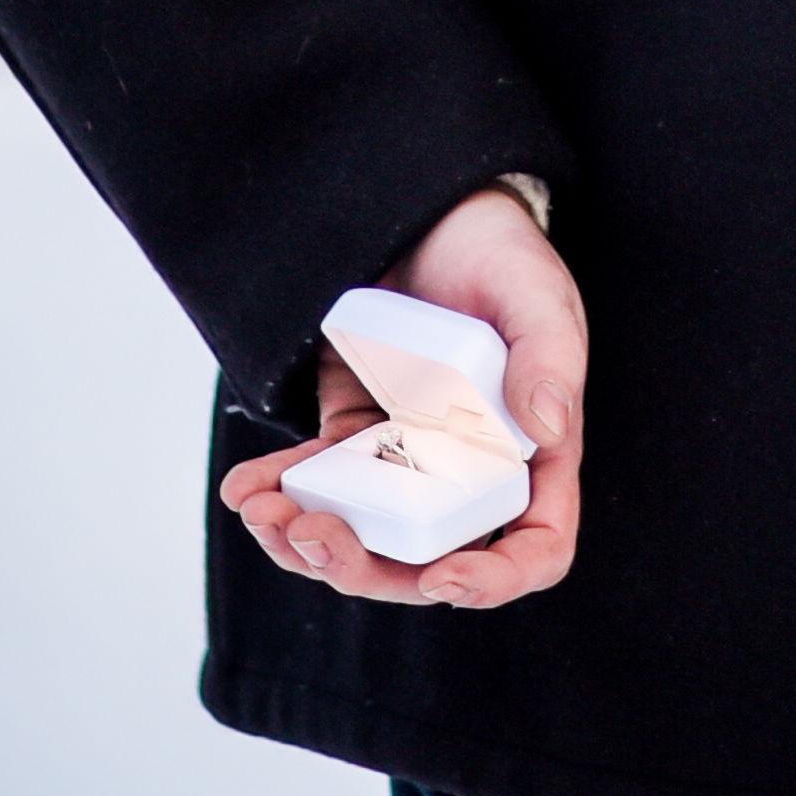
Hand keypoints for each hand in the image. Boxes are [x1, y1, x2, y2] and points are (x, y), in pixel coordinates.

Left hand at [219, 185, 587, 614]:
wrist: (426, 215)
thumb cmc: (495, 251)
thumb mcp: (532, 291)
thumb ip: (549, 355)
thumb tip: (548, 428)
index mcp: (532, 453)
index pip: (534, 545)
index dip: (494, 579)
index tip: (441, 578)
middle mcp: (470, 472)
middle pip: (427, 562)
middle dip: (364, 569)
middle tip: (312, 535)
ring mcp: (408, 461)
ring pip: (363, 539)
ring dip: (307, 546)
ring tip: (262, 512)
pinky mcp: (354, 436)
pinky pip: (317, 488)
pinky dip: (278, 496)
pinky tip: (246, 486)